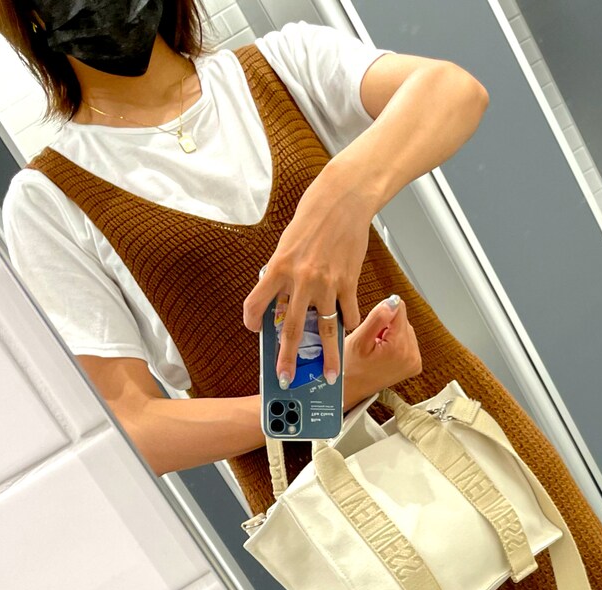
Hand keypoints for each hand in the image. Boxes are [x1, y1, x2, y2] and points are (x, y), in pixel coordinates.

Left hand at [242, 162, 374, 385]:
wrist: (343, 200)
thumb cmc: (314, 218)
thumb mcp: (287, 243)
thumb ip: (283, 273)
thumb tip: (281, 300)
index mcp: (279, 267)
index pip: (257, 302)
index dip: (253, 320)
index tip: (255, 332)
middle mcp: (301, 280)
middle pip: (292, 329)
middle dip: (288, 359)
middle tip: (286, 378)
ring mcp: (327, 284)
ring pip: (326, 330)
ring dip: (329, 358)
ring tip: (330, 376)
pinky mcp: (348, 283)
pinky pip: (348, 313)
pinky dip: (349, 324)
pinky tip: (348, 328)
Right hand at [342, 295, 421, 410]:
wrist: (351, 389)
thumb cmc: (350, 368)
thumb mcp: (359, 339)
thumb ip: (377, 318)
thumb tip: (392, 301)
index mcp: (400, 348)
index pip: (399, 309)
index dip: (382, 315)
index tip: (373, 330)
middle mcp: (412, 356)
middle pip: (403, 320)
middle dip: (387, 326)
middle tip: (372, 342)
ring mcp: (414, 362)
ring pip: (404, 329)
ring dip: (390, 334)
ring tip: (377, 349)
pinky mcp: (414, 364)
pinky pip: (406, 341)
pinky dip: (395, 343)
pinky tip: (383, 353)